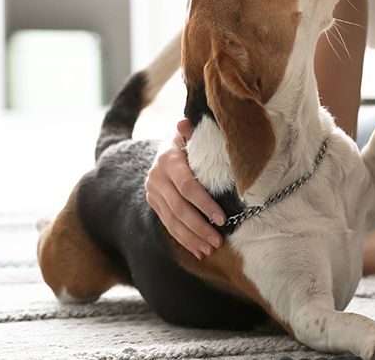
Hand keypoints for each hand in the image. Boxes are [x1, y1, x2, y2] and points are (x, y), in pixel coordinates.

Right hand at [144, 119, 226, 259]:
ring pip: (172, 221)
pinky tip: (197, 250)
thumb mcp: (190, 133)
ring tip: (210, 249)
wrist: (165, 147)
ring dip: (192, 238)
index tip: (222, 219)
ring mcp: (153, 192)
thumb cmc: (189, 140)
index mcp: (168, 159)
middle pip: (179, 208)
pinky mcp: (153, 203)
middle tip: (217, 242)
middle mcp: (156, 177)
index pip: (187, 187)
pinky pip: (168, 225)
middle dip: (199, 227)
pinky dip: (183, 239)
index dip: (204, 204)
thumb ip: (191, 132)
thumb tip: (184, 123)